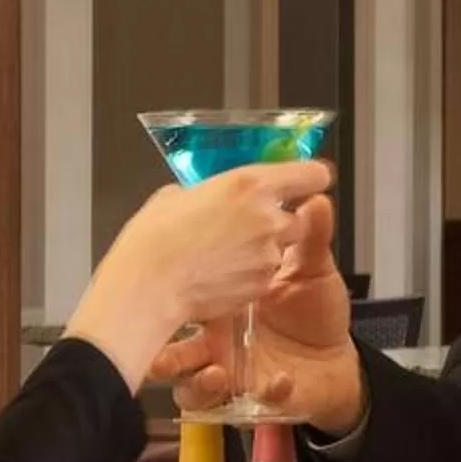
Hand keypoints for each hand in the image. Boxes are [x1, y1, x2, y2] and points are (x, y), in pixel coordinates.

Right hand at [64, 162, 332, 391]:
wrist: (148, 286)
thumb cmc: (154, 238)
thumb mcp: (177, 195)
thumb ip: (209, 191)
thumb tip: (210, 195)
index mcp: (251, 185)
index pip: (312, 175)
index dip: (310, 178)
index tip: (303, 181)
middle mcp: (268, 219)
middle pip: (298, 218)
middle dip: (280, 222)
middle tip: (248, 226)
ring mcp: (268, 255)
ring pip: (280, 250)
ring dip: (262, 250)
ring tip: (224, 254)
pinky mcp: (261, 285)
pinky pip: (264, 275)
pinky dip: (250, 275)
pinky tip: (219, 274)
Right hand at [150, 192, 367, 432]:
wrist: (332, 363)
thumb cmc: (314, 312)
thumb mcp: (312, 270)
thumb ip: (311, 239)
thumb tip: (316, 200)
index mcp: (222, 300)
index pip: (192, 292)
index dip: (182, 285)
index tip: (182, 271)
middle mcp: (216, 338)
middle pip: (174, 347)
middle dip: (167, 349)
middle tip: (168, 345)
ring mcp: (228, 370)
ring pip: (192, 384)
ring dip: (197, 382)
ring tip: (214, 374)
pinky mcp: (251, 395)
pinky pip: (240, 405)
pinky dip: (257, 393)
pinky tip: (277, 380)